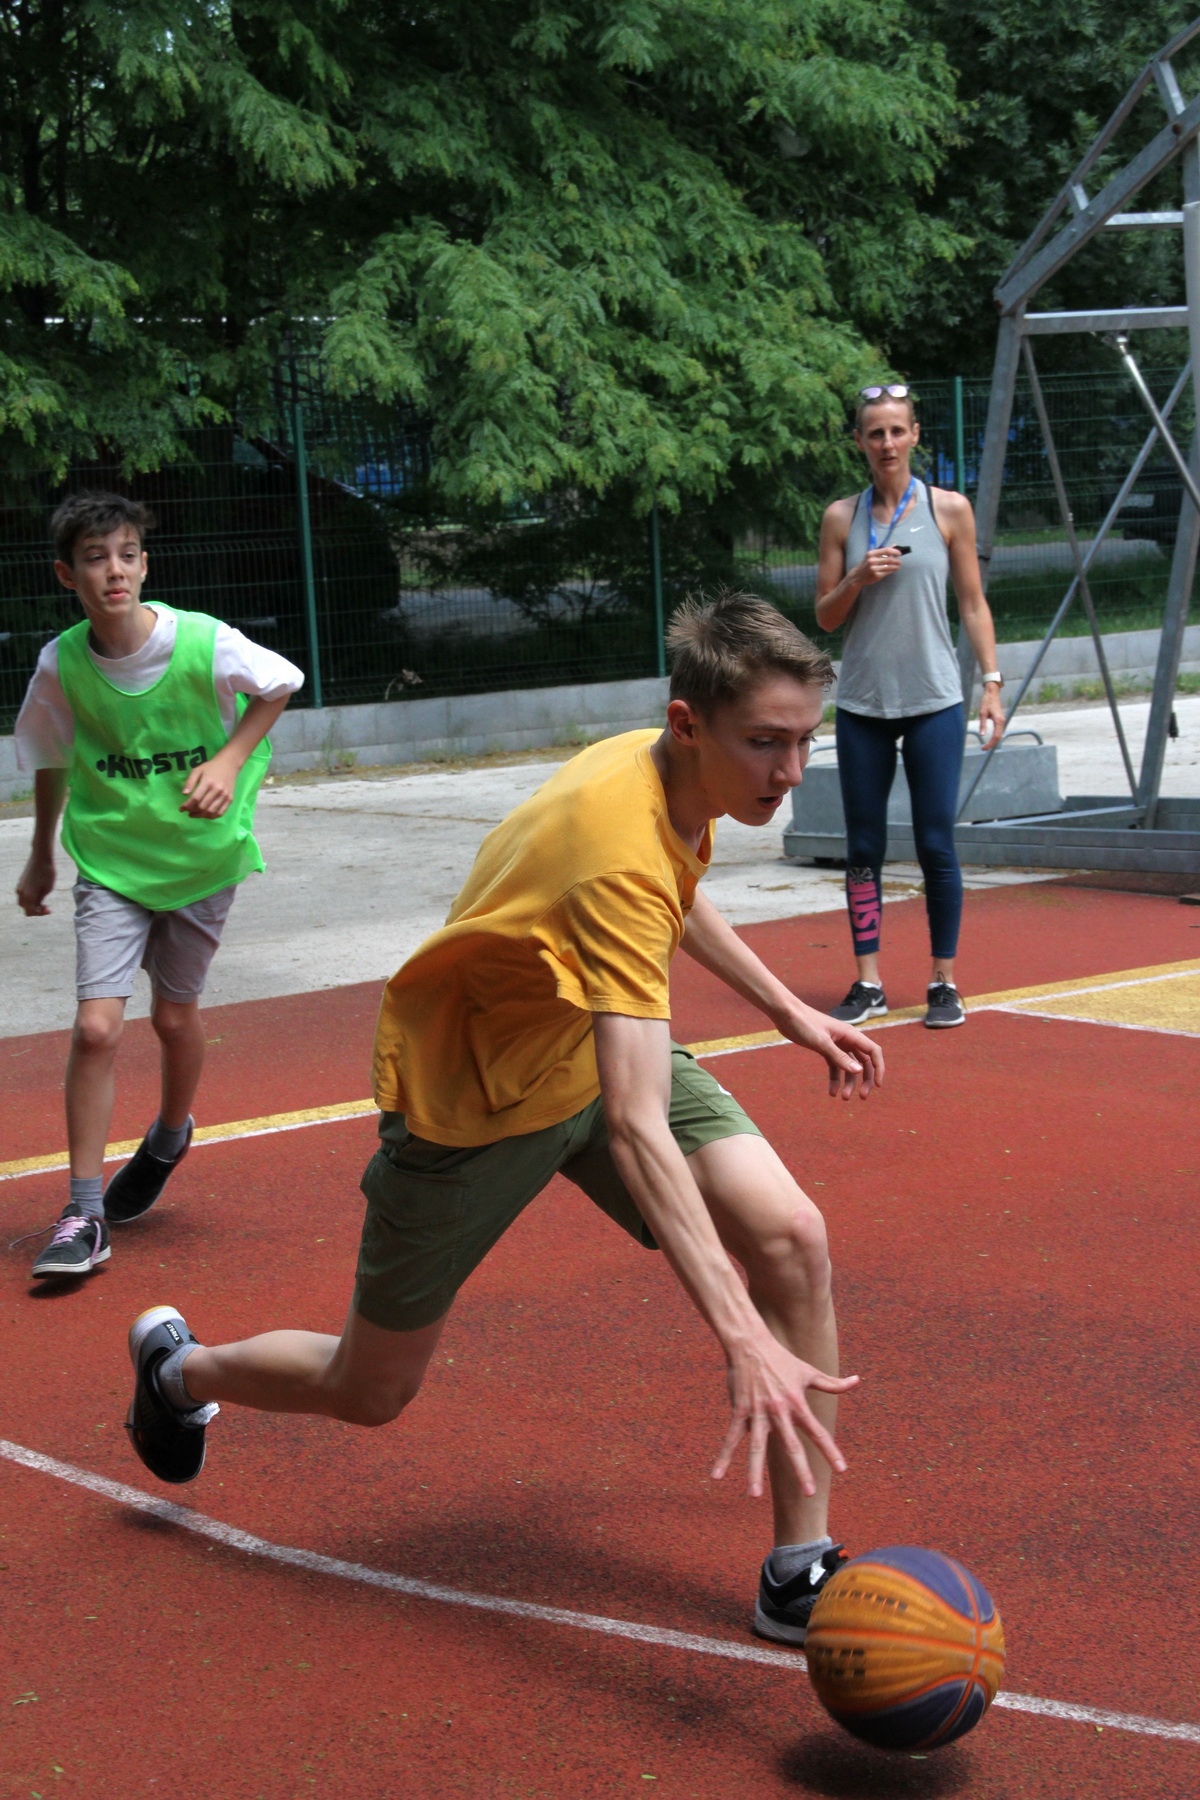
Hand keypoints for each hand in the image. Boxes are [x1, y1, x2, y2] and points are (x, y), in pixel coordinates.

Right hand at [16, 850, 54, 915]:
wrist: (41, 857)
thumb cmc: (47, 873)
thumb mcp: (48, 889)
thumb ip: (40, 900)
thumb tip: (37, 905)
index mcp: (28, 896)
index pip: (30, 912)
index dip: (40, 913)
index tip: (49, 909)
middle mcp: (21, 893)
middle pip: (26, 908)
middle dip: (36, 910)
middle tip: (47, 906)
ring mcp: (20, 887)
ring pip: (23, 902)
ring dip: (32, 904)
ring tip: (43, 901)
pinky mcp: (21, 882)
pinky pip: (23, 895)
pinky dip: (30, 898)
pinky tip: (39, 894)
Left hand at [180, 750, 238, 817]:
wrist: (229, 764)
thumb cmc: (210, 767)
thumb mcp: (197, 770)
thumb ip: (190, 782)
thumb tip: (184, 794)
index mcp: (208, 782)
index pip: (195, 798)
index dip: (187, 806)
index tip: (181, 809)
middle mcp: (217, 790)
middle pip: (202, 806)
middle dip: (192, 811)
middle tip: (188, 811)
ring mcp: (225, 795)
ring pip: (211, 812)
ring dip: (200, 815)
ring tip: (194, 814)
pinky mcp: (230, 799)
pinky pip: (220, 813)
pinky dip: (211, 816)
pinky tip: (205, 815)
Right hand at [713, 1324, 858, 1497]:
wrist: (750, 1343)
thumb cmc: (781, 1358)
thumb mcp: (808, 1371)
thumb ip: (832, 1383)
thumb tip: (857, 1381)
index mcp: (797, 1404)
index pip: (817, 1432)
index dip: (830, 1451)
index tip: (841, 1469)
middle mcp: (779, 1411)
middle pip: (791, 1446)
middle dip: (801, 1470)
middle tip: (809, 1493)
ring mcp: (757, 1413)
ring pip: (756, 1448)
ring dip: (754, 1472)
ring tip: (754, 1495)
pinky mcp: (739, 1411)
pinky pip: (731, 1438)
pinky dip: (723, 1456)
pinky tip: (716, 1475)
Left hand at [775, 1002, 884, 1100]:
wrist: (785, 1013)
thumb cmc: (804, 1023)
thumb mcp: (821, 1042)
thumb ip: (840, 1057)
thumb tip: (859, 1072)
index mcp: (850, 1034)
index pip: (873, 1052)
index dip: (879, 1068)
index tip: (878, 1085)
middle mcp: (847, 1039)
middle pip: (864, 1062)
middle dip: (865, 1080)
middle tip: (862, 1097)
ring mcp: (836, 1044)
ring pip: (849, 1066)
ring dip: (849, 1082)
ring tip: (844, 1098)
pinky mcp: (825, 1048)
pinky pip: (835, 1066)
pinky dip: (835, 1079)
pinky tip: (832, 1092)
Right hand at [853, 546, 903, 586]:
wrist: (857, 575)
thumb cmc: (866, 564)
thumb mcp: (872, 555)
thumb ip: (883, 551)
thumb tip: (895, 545)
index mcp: (871, 553)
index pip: (886, 550)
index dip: (894, 551)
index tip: (899, 553)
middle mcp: (872, 560)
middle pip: (889, 559)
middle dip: (897, 561)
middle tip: (900, 561)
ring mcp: (874, 569)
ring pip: (889, 567)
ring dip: (896, 566)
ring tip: (898, 566)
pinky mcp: (876, 576)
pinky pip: (887, 572)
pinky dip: (892, 571)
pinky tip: (893, 570)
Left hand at [978, 686, 1005, 748]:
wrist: (992, 693)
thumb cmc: (987, 702)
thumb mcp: (982, 713)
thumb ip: (982, 725)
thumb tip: (982, 735)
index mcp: (998, 720)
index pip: (996, 736)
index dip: (990, 744)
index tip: (983, 748)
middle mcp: (1002, 721)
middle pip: (999, 737)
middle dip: (992, 744)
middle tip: (983, 749)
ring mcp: (1002, 720)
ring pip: (999, 734)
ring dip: (994, 741)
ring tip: (986, 746)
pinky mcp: (1000, 720)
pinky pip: (999, 730)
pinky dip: (995, 736)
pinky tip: (990, 740)